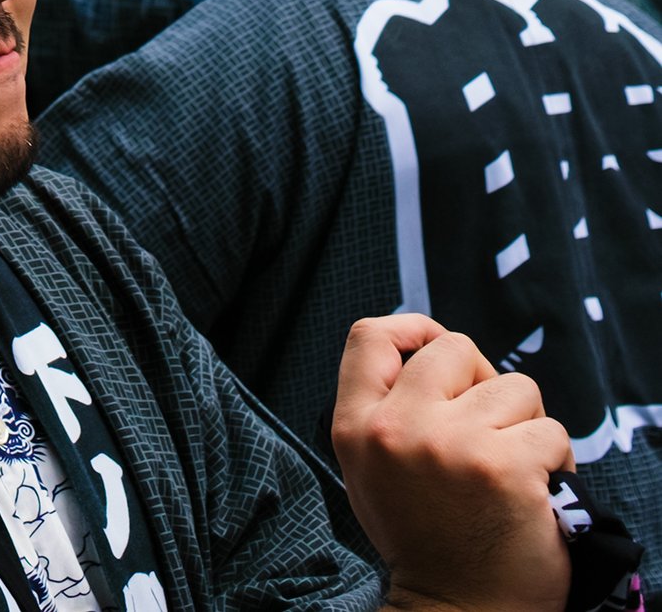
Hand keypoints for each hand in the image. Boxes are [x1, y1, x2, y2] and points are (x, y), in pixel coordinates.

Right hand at [334, 315, 570, 611]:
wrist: (456, 607)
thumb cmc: (424, 539)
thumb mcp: (371, 469)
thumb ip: (387, 411)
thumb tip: (433, 352)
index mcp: (356, 427)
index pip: (370, 336)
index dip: (412, 328)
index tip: (436, 347)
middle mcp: (397, 429)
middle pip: (453, 348)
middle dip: (483, 379)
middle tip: (489, 424)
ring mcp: (452, 445)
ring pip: (515, 388)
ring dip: (526, 423)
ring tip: (510, 466)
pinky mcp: (507, 467)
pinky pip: (552, 432)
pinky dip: (555, 460)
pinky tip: (534, 491)